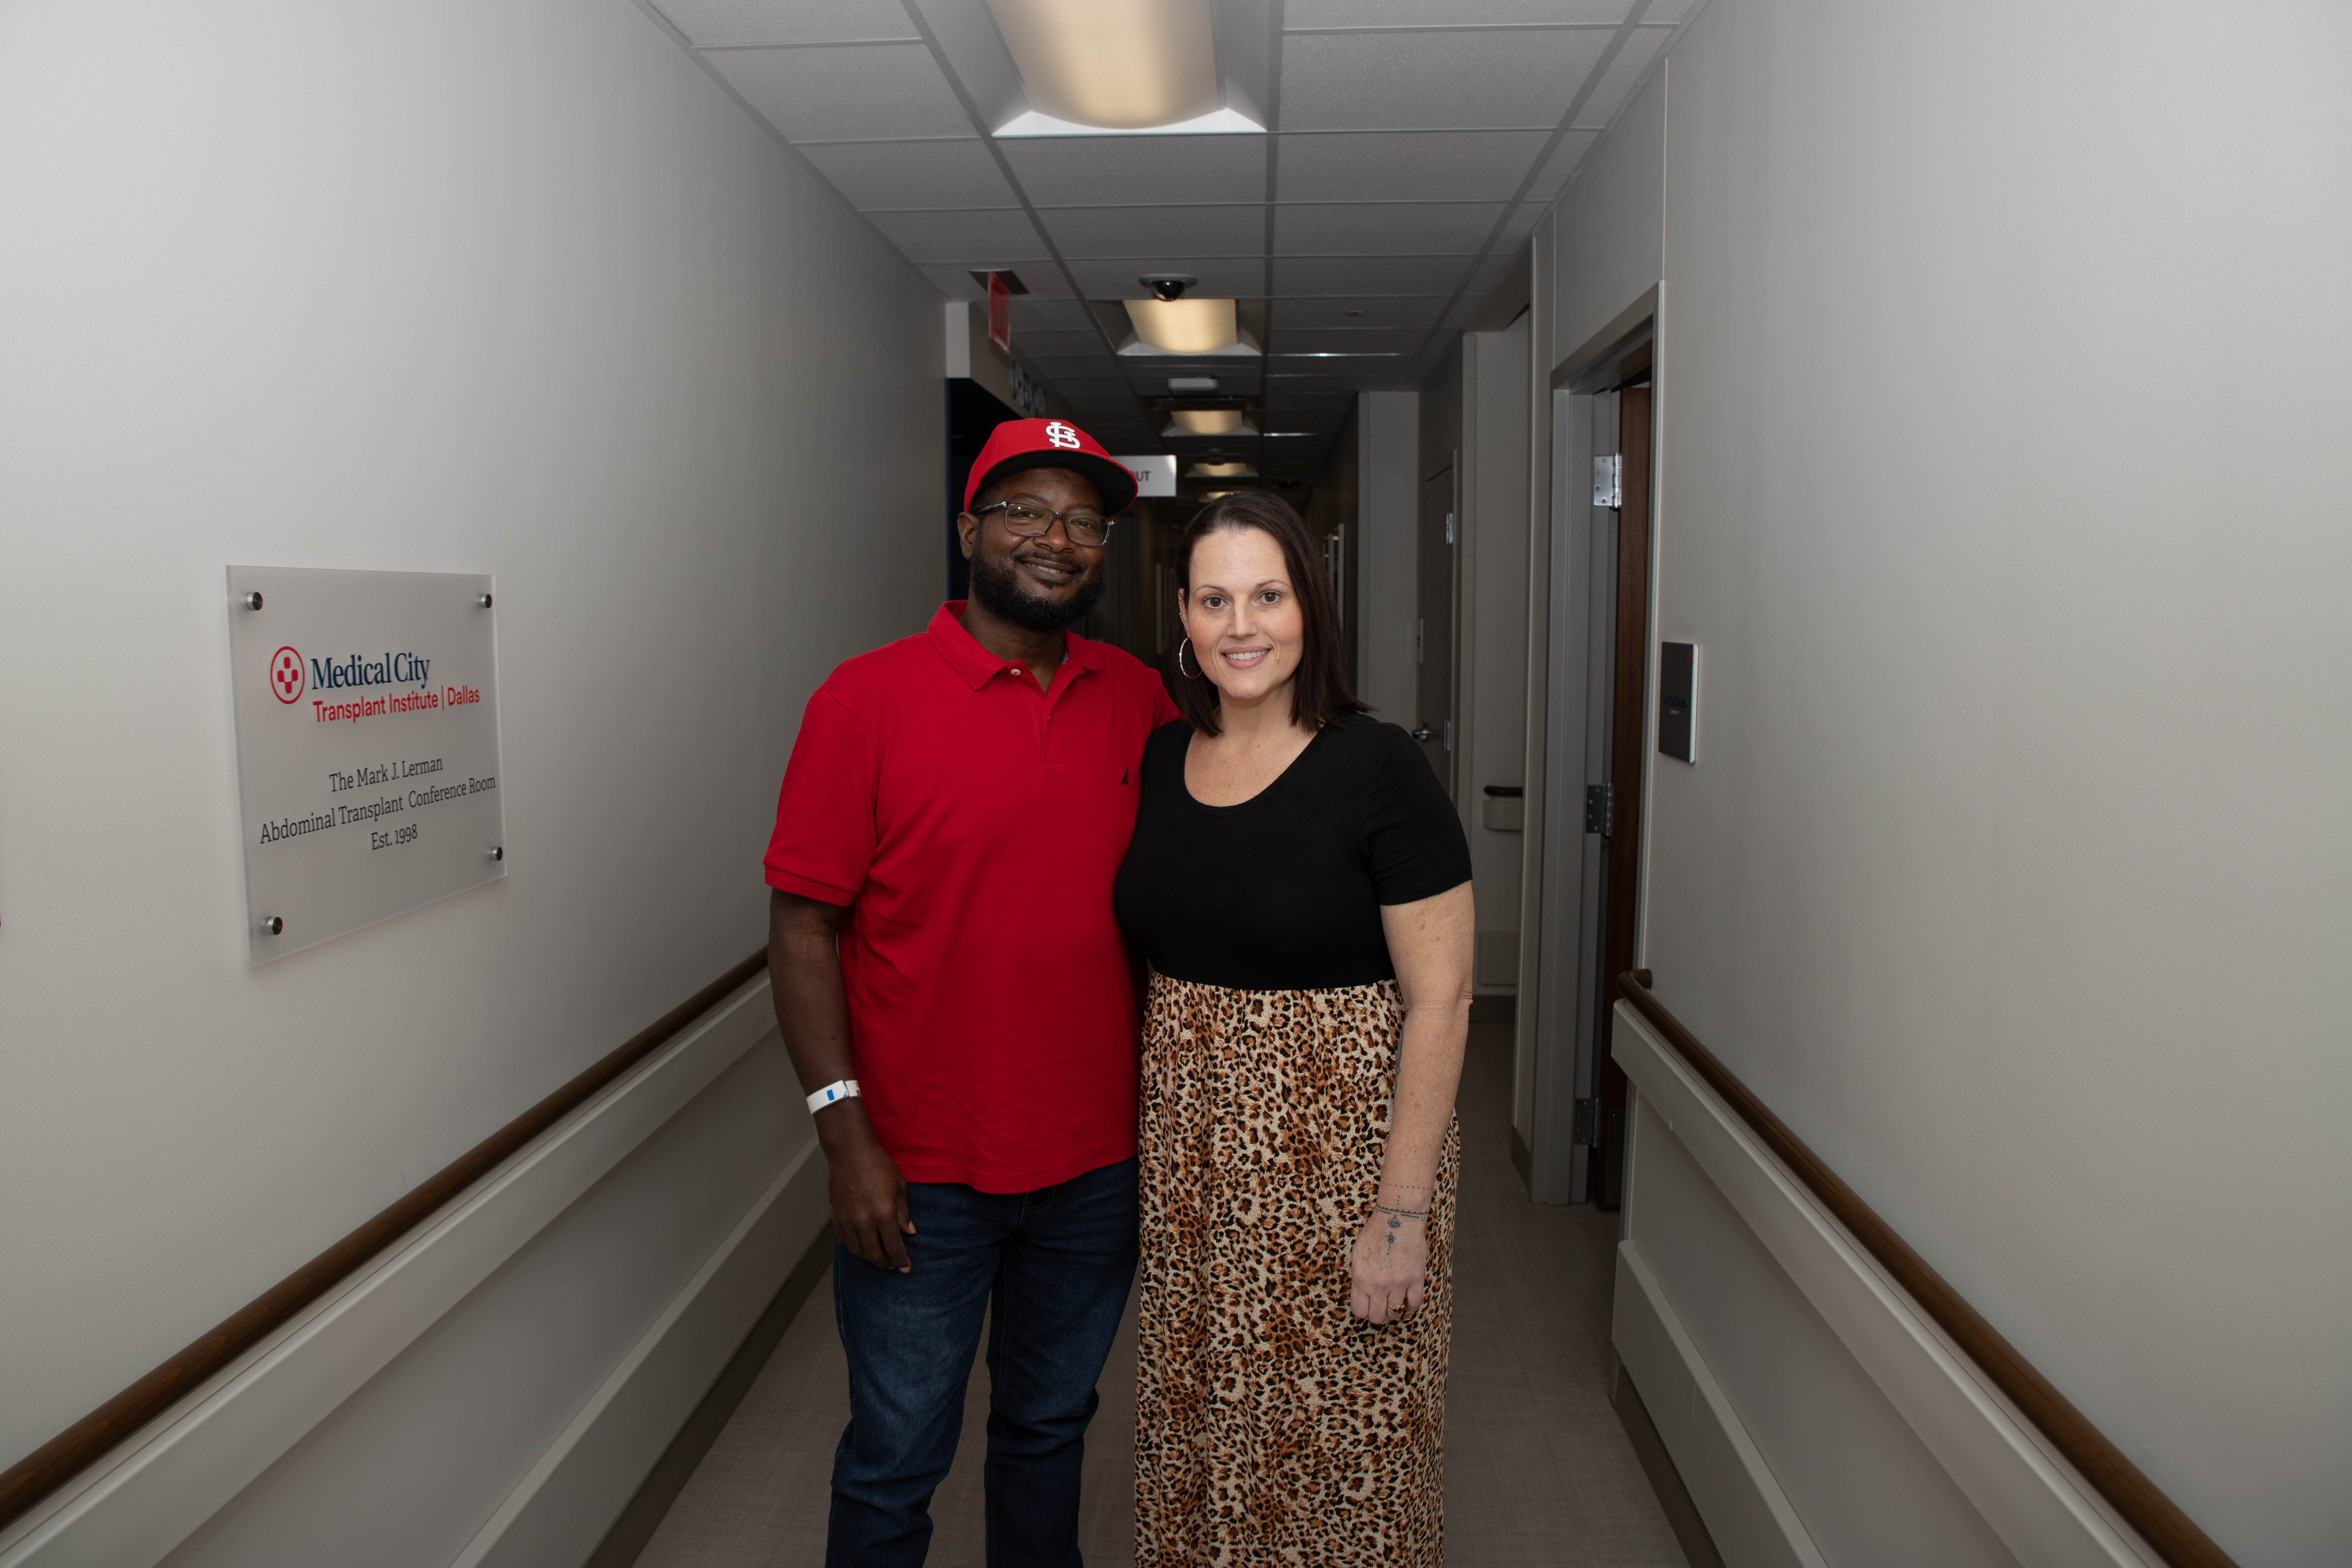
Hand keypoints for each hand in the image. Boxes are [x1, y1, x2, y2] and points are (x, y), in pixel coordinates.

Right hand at [819, 1106, 913, 1272]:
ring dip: (868, 1257)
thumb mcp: (899, 1186)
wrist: (850, 1151)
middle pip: (874, 1254)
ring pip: (857, 1250)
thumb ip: (903, 1212)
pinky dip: (853, 1246)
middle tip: (892, 1265)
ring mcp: (848, 1220)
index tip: (905, 1268)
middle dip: (885, 1264)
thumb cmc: (877, 1164)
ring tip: (877, 1256)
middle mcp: (864, 1221)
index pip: (893, 1247)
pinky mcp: (836, 1215)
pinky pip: (844, 1239)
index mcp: (883, 1214)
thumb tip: (909, 1232)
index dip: (901, 1260)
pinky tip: (861, 1244)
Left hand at [1349, 1207, 1427, 1324]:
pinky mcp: (1416, 1279)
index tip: (1367, 1306)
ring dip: (1393, 1310)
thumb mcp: (1357, 1256)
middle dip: (1377, 1314)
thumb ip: (1359, 1278)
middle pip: (1377, 1317)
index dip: (1363, 1311)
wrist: (1398, 1218)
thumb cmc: (1376, 1234)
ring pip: (1395, 1313)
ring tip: (1394, 1300)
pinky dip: (1410, 1305)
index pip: (1359, 1311)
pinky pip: (1414, 1304)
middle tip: (1380, 1306)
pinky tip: (1407, 1298)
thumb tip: (1361, 1296)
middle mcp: (1378, 1285)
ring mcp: (1398, 1283)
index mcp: (1361, 1279)